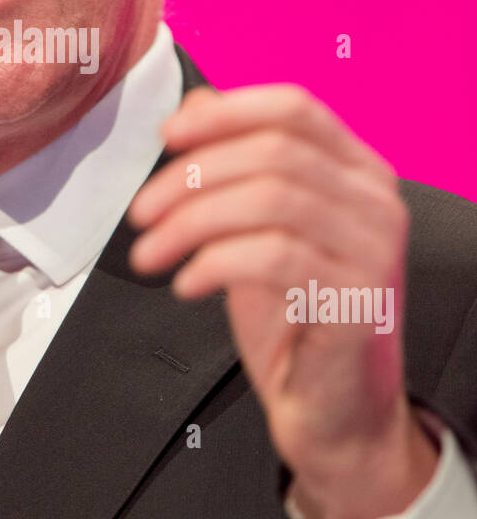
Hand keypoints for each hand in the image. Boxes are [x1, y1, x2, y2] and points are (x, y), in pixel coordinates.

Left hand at [127, 83, 439, 518]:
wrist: (334, 414)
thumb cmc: (294, 319)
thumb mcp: (257, 229)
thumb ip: (238, 165)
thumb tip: (196, 105)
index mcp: (358, 170)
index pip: (295, 108)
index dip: (225, 114)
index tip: (167, 137)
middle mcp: (376, 201)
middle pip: (274, 151)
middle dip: (192, 176)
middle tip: (141, 213)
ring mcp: (373, 249)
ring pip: (271, 198)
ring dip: (191, 221)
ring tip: (149, 255)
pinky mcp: (356, 299)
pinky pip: (273, 257)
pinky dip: (215, 262)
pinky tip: (185, 285)